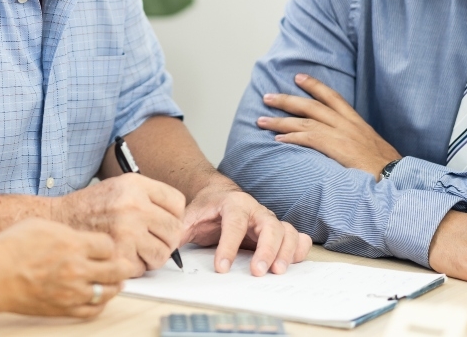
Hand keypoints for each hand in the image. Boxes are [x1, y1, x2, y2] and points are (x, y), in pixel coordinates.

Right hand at [0, 219, 130, 317]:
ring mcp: (72, 292)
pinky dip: (100, 304)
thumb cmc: (9, 249)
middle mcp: (77, 269)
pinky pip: (93, 310)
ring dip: (113, 285)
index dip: (108, 245)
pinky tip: (97, 297)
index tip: (104, 247)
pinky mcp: (63, 309)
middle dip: (122, 265)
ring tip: (112, 281)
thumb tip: (81, 237)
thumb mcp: (40, 225)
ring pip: (108, 292)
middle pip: (117, 269)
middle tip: (123, 264)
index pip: (109, 246)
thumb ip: (67, 231)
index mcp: (73, 244)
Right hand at [52, 173, 185, 276]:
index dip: (173, 215)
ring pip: (162, 254)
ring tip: (136, 249)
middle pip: (175, 231)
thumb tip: (178, 219)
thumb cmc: (90, 206)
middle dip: (166, 240)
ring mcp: (126, 231)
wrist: (58, 219)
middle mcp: (133, 205)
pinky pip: (141, 268)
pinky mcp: (117, 254)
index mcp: (135, 185)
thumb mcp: (120, 186)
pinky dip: (133, 267)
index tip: (162, 221)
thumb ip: (149, 197)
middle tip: (151, 240)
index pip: (178, 203)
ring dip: (152, 256)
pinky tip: (120, 255)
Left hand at [182, 177, 312, 276]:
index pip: (234, 223)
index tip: (221, 268)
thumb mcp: (190, 216)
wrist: (219, 195)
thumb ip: (180, 230)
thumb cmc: (207, 208)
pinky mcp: (278, 230)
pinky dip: (298, 248)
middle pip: (269, 226)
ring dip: (285, 252)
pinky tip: (293, 261)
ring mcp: (269, 219)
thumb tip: (168, 248)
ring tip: (277, 271)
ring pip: (285, 231)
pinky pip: (295, 236)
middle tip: (258, 272)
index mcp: (234, 203)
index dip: (229, 246)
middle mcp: (256, 210)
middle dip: (265, 250)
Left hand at [258, 73, 400, 176]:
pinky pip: (307, 138)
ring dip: (280, 120)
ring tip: (261, 120)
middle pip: (311, 105)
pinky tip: (277, 139)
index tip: (298, 77)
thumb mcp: (373, 149)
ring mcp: (341, 134)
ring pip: (304, 121)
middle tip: (268, 96)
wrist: (396, 177)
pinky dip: (291, 137)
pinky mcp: (335, 147)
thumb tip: (346, 147)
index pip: (333, 97)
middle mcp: (347, 124)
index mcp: (357, 122)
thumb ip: (356, 142)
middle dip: (287, 100)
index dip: (314, 85)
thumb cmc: (387, 169)